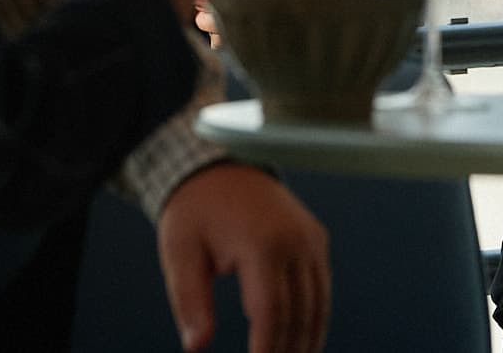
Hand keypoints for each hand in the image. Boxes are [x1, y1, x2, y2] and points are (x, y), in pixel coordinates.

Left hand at [156, 163, 328, 352]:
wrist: (219, 167)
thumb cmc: (195, 212)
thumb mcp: (180, 254)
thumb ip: (190, 301)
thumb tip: (196, 346)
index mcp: (262, 244)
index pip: (270, 313)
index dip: (266, 350)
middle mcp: (296, 241)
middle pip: (299, 314)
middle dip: (287, 351)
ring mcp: (311, 239)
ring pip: (318, 305)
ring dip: (307, 341)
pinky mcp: (316, 238)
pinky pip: (322, 287)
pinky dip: (315, 318)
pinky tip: (301, 342)